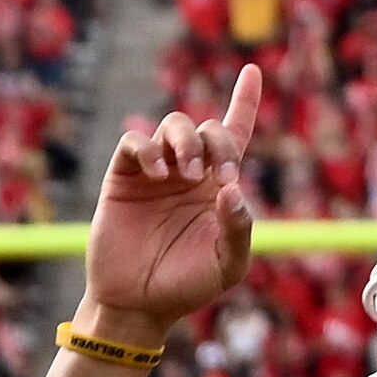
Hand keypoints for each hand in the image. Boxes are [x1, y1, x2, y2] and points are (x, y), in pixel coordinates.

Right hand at [80, 64, 262, 344]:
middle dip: (215, 143)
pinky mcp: (124, 177)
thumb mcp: (228, 265)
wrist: (137, 304)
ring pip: (173, 126)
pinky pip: (135, 143)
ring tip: (184, 176)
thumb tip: (232, 189)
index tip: (252, 71)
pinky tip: (158, 172)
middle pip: (206, 128)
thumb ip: (239, 228)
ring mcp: (155, 172)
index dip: (245, 102)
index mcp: (218, 186)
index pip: (235, 134)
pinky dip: (148, 149)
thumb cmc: (186, 287)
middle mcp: (188, 172)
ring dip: (184, 142)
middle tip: (215, 178)